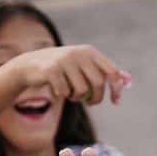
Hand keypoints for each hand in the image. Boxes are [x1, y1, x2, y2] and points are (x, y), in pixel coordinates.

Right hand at [12, 44, 129, 105]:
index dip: (116, 89)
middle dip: (95, 99)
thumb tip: (126, 81)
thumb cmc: (63, 69)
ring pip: (81, 90)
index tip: (115, 102)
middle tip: (90, 104)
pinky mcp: (51, 69)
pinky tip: (57, 90)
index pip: (112, 72)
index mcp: (90, 51)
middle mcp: (78, 52)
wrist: (30, 66)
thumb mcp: (84, 67)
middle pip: (98, 83)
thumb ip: (104, 72)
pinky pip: (64, 92)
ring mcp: (63, 60)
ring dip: (77, 98)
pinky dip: (62, 96)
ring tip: (70, 94)